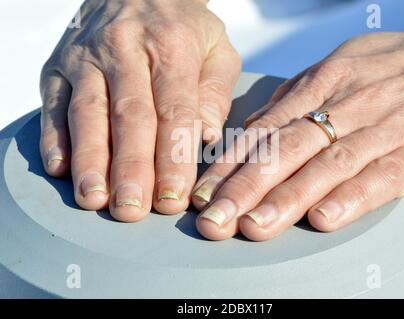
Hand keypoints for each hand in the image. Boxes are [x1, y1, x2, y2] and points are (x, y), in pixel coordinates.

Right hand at [39, 0, 240, 220]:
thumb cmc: (181, 28)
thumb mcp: (217, 48)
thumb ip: (215, 92)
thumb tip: (203, 136)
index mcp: (171, 48)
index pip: (174, 112)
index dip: (173, 158)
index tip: (173, 198)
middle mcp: (125, 51)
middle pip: (129, 117)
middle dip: (130, 168)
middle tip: (131, 210)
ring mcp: (87, 57)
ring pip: (87, 113)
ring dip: (90, 160)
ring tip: (94, 199)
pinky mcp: (58, 65)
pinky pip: (54, 102)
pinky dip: (54, 137)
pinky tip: (60, 169)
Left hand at [193, 26, 403, 240]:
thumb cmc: (391, 68)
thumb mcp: (337, 68)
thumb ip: (294, 101)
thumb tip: (253, 129)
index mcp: (320, 85)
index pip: (263, 130)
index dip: (229, 164)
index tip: (203, 193)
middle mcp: (343, 107)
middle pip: (285, 150)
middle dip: (243, 188)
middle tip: (214, 220)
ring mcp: (380, 128)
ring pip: (325, 166)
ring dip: (286, 199)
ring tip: (254, 227)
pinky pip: (381, 176)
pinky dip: (350, 198)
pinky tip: (324, 219)